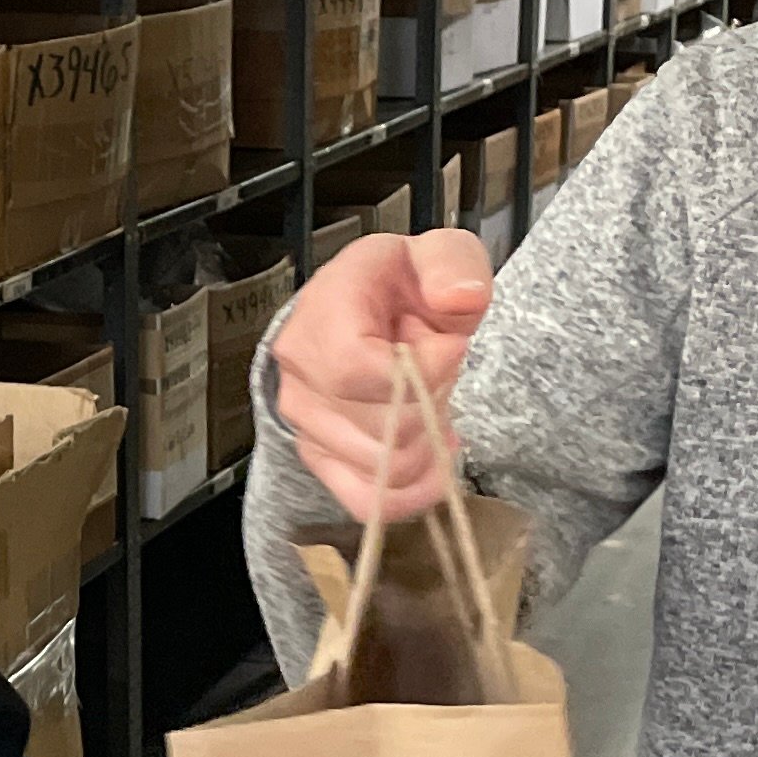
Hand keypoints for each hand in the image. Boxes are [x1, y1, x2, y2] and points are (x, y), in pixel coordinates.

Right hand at [267, 230, 494, 520]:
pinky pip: (367, 502)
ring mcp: (305, 422)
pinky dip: (412, 492)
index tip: (452, 348)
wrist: (371, 315)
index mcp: (322, 312)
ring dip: (429, 444)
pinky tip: (433, 460)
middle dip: (433, 406)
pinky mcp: (320, 460)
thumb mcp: (438, 254)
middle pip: (380, 429)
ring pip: (384, 468)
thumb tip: (457, 299)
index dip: (418, 374)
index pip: (355, 368)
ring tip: (433, 406)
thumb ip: (452, 266)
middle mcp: (300, 372)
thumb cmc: (403, 286)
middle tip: (441, 375)